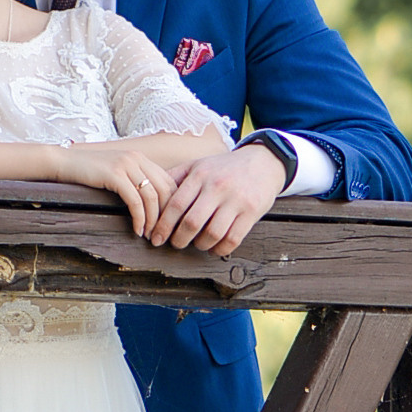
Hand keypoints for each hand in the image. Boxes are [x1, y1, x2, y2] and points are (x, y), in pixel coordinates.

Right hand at [81, 136, 182, 240]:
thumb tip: (151, 206)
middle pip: (166, 189)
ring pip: (152, 197)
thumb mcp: (116, 173)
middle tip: (163, 235)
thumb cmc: (88, 172)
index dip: (174, 205)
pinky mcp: (114, 174)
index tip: (169, 225)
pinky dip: (140, 218)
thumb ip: (133, 181)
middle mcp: (137, 158)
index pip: (169, 182)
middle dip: (168, 215)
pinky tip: (137, 230)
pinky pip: (135, 201)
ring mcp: (126, 164)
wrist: (63, 163)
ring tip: (150, 237)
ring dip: (154, 221)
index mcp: (141, 158)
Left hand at [148, 138, 288, 254]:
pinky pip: (232, 239)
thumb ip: (175, 177)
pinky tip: (214, 247)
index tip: (155, 239)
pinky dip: (220, 249)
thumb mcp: (198, 164)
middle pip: (192, 222)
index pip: (176, 204)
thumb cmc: (224, 168)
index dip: (163, 225)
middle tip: (175, 244)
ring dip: (200, 245)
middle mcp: (217, 186)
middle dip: (179, 239)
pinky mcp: (252, 212)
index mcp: (200, 174)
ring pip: (212, 234)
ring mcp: (236, 200)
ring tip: (196, 244)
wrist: (263, 162)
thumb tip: (148, 191)